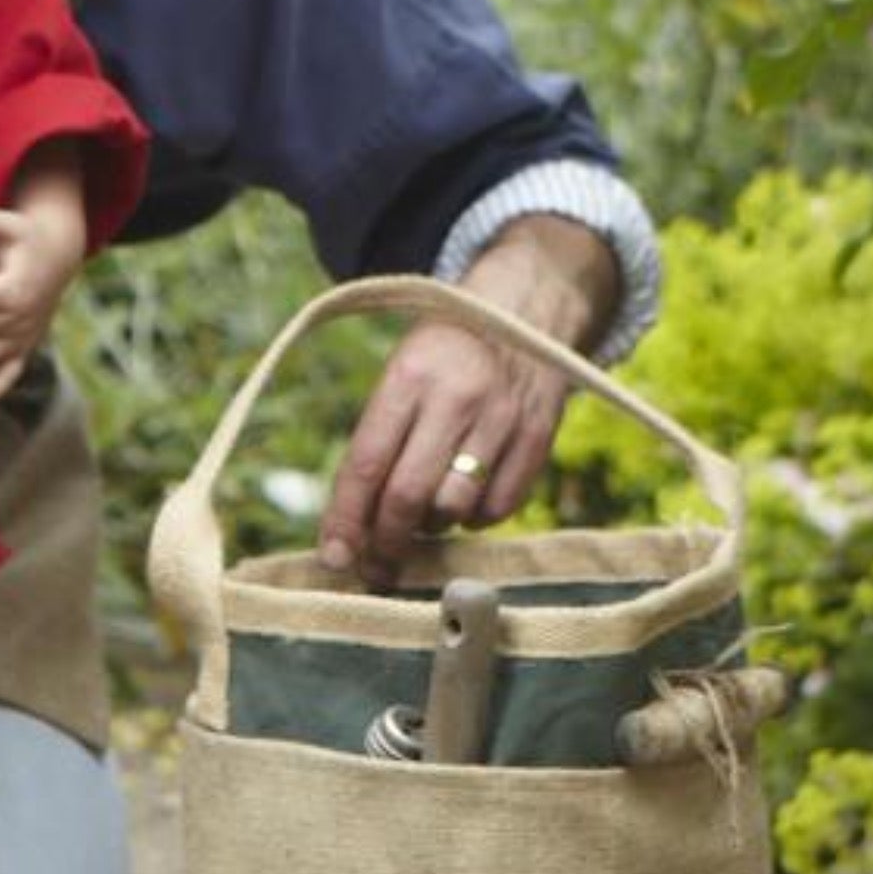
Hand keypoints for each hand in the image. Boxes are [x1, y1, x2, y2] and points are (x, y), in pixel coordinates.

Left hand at [317, 214, 622, 587]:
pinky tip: (465, 502)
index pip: (367, 463)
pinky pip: (499, 508)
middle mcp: (456, 396)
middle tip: (375, 563)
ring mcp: (503, 417)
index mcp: (409, 375)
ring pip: (454, 508)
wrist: (524, 310)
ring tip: (422, 518)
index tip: (333, 556)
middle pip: (408, 496)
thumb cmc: (444, 354)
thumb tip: (349, 528)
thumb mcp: (402, 373)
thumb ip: (377, 441)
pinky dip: (474, 519)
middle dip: (384, 541)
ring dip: (430, 528)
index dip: (345, 519)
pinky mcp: (539, 435)